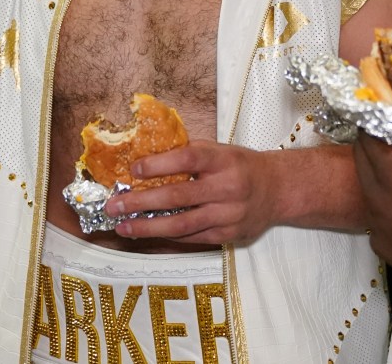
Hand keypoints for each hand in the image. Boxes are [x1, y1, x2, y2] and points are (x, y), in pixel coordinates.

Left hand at [104, 140, 282, 245]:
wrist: (277, 190)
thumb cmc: (241, 166)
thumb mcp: (221, 151)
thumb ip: (190, 156)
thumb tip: (146, 161)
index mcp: (224, 160)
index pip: (188, 159)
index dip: (159, 164)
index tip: (134, 169)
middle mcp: (227, 187)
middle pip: (178, 196)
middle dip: (141, 202)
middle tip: (114, 205)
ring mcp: (228, 215)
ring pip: (181, 224)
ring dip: (147, 227)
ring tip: (123, 226)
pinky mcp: (227, 236)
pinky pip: (191, 238)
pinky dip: (166, 237)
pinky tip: (147, 234)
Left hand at [353, 116, 391, 315]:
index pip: (366, 136)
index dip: (372, 121)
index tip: (382, 114)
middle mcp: (376, 199)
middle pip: (361, 161)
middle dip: (372, 144)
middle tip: (390, 138)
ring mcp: (377, 227)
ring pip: (367, 191)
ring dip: (378, 177)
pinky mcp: (383, 249)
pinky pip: (377, 219)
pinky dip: (386, 209)